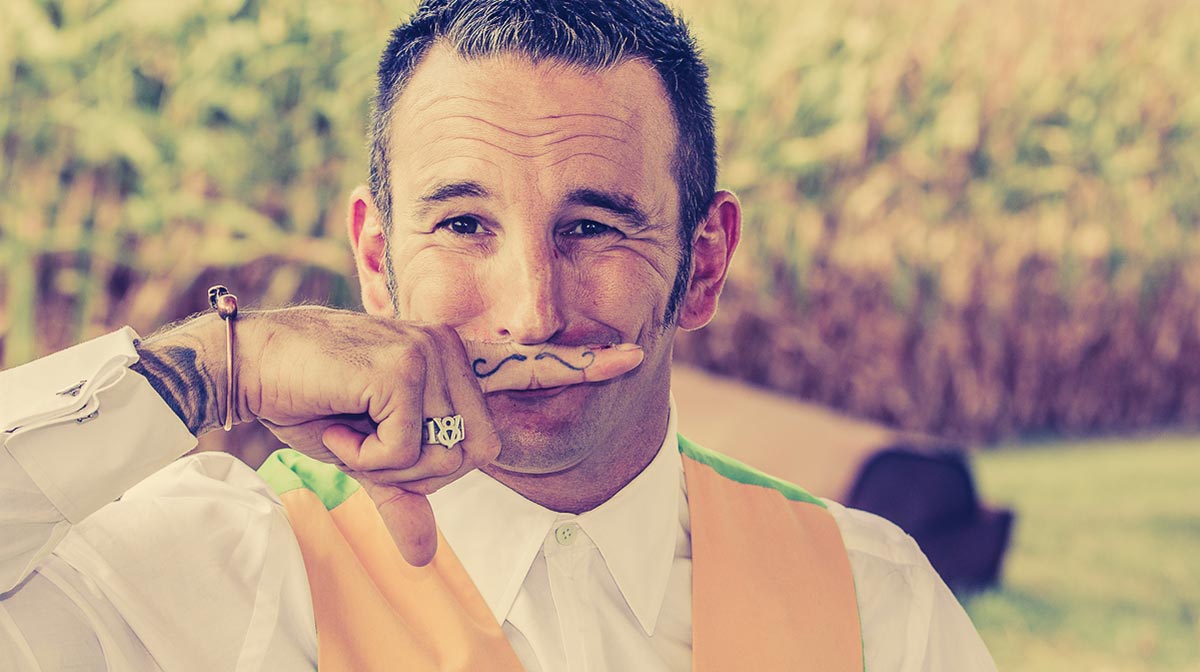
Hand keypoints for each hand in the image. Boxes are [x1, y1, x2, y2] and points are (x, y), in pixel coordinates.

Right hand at [133, 306, 643, 565]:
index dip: (582, 364)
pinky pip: (410, 449)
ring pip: (449, 454)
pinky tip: (340, 418)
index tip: (633, 358)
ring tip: (351, 422)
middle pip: (481, 451)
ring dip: (389, 461)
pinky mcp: (406, 366)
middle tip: (367, 438)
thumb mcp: (368, 457)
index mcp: (454, 365)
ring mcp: (433, 353)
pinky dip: (368, 453)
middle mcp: (452, 350)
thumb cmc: (312, 403)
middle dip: (420, 468)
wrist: (255, 368)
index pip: (527, 368)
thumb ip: (405, 498)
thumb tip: (426, 555)